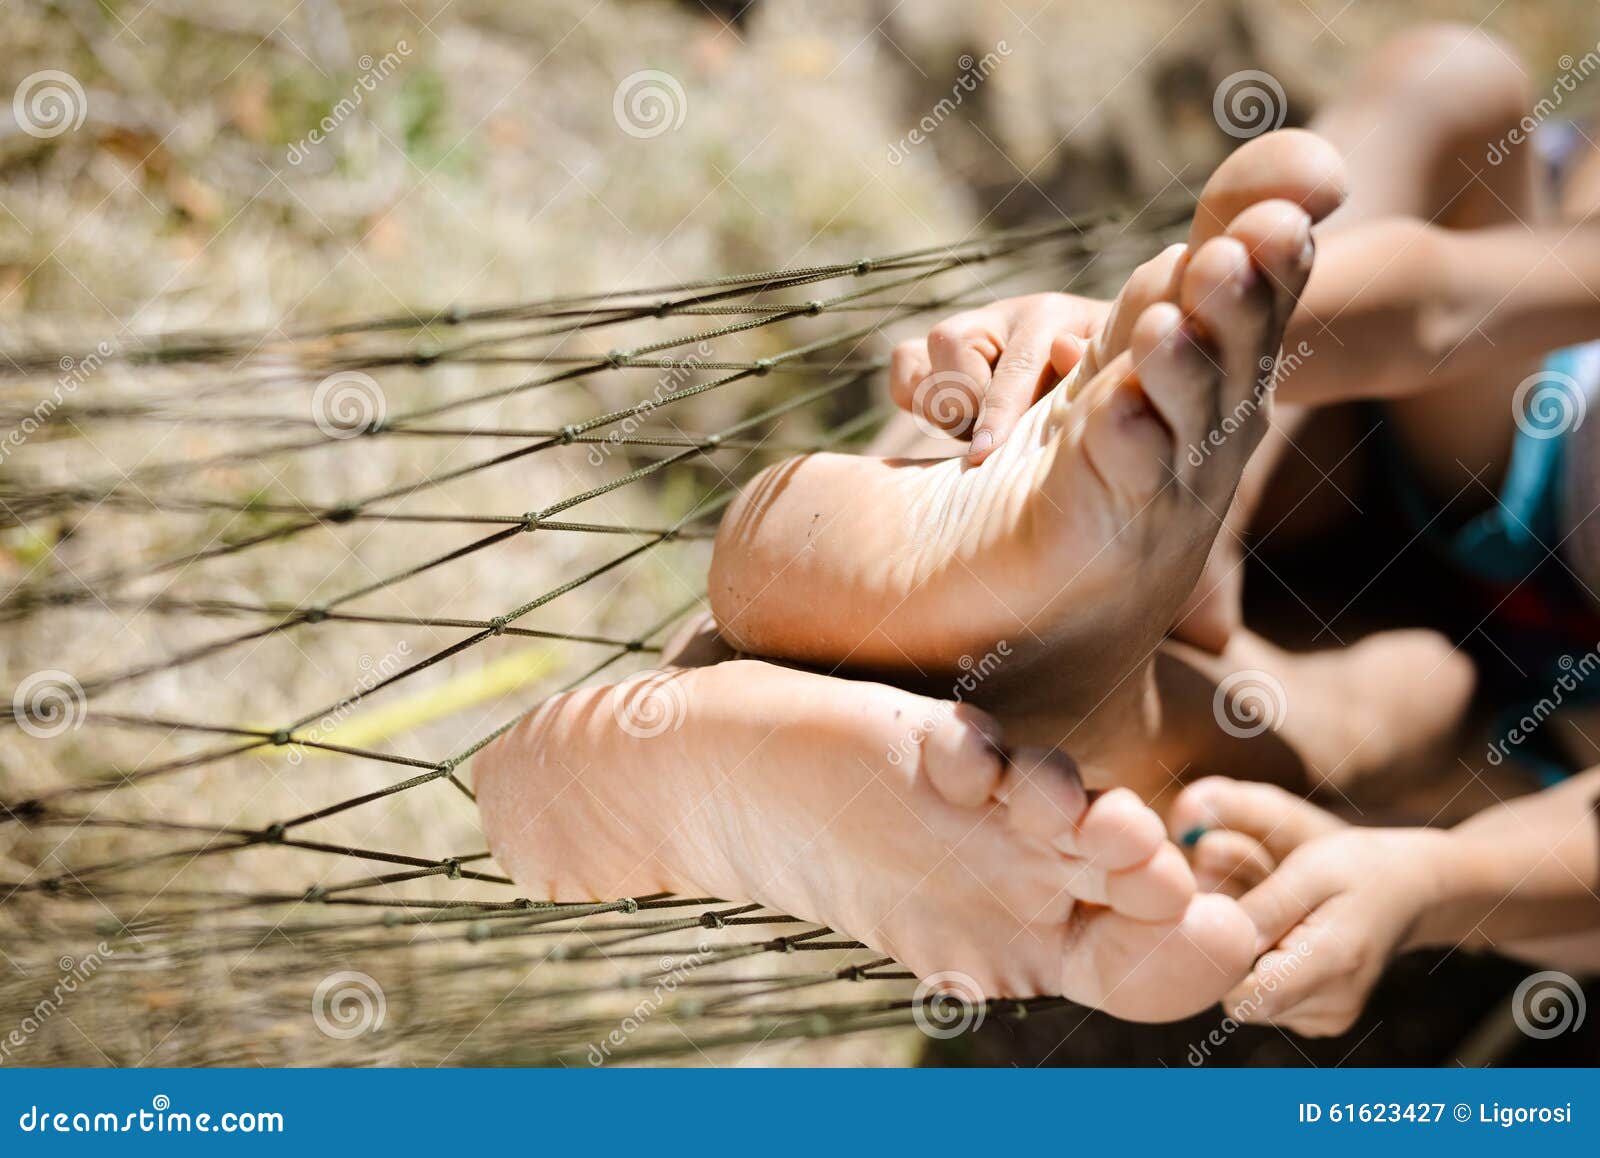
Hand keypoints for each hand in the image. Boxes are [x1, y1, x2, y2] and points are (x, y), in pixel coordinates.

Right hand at [889, 293, 1109, 462]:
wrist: (1096, 373)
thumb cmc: (1106, 384)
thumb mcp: (1115, 373)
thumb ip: (1093, 364)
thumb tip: (1063, 349)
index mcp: (1049, 316)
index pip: (1012, 365)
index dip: (995, 413)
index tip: (981, 455)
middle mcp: (999, 315)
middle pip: (950, 346)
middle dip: (967, 402)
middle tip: (996, 439)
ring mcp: (965, 329)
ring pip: (917, 360)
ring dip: (942, 407)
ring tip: (981, 427)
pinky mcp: (937, 350)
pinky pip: (904, 367)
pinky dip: (916, 398)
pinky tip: (955, 419)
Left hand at [1228, 826, 1453, 1035]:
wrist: (1413, 890)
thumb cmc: (1358, 867)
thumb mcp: (1310, 869)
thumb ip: (1266, 908)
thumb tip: (1219, 942)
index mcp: (1333, 963)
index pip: (1250, 996)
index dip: (1222, 966)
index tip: (1222, 928)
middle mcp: (1335, 1005)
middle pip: (1245, 1003)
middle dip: (1236, 965)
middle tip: (1261, 918)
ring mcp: (1333, 1018)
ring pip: (1255, 1006)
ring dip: (1253, 970)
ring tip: (1284, 927)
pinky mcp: (1327, 1020)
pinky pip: (1273, 1006)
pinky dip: (1270, 977)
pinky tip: (1292, 945)